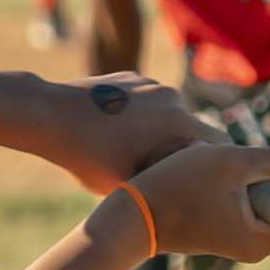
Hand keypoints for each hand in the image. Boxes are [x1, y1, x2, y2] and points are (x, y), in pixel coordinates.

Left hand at [55, 73, 214, 191]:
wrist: (51, 116)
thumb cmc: (90, 157)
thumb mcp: (132, 183)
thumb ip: (167, 182)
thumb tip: (190, 192)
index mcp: (180, 123)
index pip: (218, 145)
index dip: (214, 164)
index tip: (206, 180)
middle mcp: (172, 98)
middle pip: (192, 129)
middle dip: (182, 148)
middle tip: (162, 169)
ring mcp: (150, 83)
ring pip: (167, 115)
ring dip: (159, 132)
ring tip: (131, 150)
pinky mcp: (130, 77)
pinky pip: (146, 101)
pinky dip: (139, 116)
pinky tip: (115, 131)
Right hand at [123, 138, 269, 263]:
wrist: (130, 216)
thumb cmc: (179, 187)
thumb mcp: (229, 162)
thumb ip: (267, 162)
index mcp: (261, 240)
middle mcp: (252, 248)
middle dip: (267, 178)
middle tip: (241, 162)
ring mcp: (233, 241)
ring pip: (256, 200)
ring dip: (242, 177)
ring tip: (212, 166)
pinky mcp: (216, 232)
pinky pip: (235, 202)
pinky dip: (225, 183)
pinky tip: (199, 171)